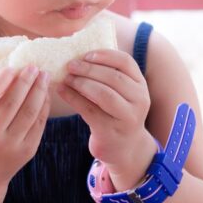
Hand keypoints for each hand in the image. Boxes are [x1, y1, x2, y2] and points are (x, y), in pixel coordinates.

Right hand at [0, 65, 50, 185]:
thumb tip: (14, 71)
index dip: (2, 80)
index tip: (13, 67)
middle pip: (12, 102)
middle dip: (26, 82)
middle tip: (34, 67)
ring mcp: (10, 145)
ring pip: (29, 112)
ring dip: (39, 91)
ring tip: (43, 76)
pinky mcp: (27, 150)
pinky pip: (39, 123)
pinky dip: (44, 106)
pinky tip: (45, 94)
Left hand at [58, 50, 157, 188]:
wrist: (124, 148)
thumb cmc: (117, 114)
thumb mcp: (122, 94)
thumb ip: (110, 76)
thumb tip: (80, 54)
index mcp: (141, 86)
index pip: (126, 62)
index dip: (105, 55)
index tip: (87, 54)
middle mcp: (139, 101)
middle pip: (114, 77)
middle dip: (89, 69)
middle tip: (70, 65)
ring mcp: (127, 117)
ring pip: (103, 94)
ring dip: (81, 83)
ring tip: (66, 78)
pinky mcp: (111, 131)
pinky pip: (89, 110)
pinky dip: (73, 98)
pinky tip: (62, 91)